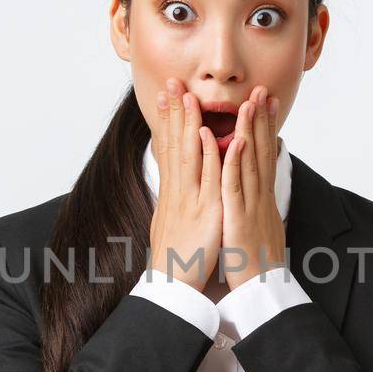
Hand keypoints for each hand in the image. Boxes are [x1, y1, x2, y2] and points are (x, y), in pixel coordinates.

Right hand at [148, 77, 223, 292]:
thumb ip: (177, 201)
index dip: (167, 122)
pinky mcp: (204, 213)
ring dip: (188, 123)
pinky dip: (207, 155)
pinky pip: (207, 180)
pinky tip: (206, 134)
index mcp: (174, 194)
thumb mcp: (175, 224)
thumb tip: (175, 186)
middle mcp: (179, 193)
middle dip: (173, 112)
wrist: (174, 288)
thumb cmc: (178, 259)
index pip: (169, 150)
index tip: (165, 98)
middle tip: (170, 83)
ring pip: (188, 155)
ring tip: (187, 96)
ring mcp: (190, 201)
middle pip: (174, 145)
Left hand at [220, 85, 286, 290]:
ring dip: (251, 131)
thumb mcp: (259, 228)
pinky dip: (235, 162)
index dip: (265, 128)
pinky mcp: (240, 220)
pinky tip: (235, 141)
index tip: (266, 104)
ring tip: (250, 102)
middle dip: (262, 120)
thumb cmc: (257, 265)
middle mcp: (260, 198)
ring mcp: (251, 207)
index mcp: (262, 199)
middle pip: (262, 152)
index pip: (264, 157)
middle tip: (262, 90)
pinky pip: (236, 187)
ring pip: (251, 162)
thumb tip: (259, 194)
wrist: (263, 293)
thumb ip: (256, 208)